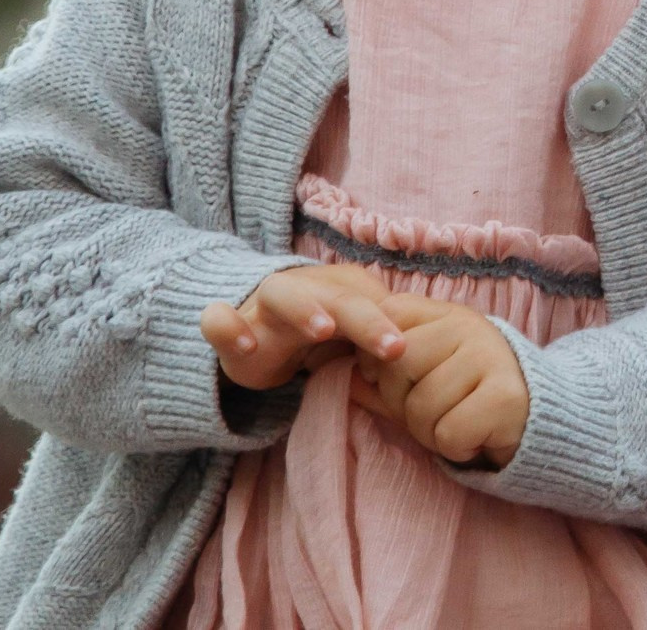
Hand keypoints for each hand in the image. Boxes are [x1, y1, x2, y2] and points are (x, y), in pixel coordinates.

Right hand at [201, 264, 406, 390]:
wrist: (253, 331)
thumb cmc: (317, 334)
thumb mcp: (350, 336)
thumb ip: (380, 339)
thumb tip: (427, 355)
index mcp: (342, 290)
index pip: (376, 302)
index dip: (397, 323)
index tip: (418, 350)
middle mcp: (307, 289)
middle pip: (340, 297)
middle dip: (367, 320)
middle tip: (393, 347)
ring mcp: (264, 305)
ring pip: (282, 293)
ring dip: (305, 308)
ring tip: (324, 330)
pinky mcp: (230, 325)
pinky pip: (219, 318)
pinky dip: (227, 326)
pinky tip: (245, 344)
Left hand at [351, 293, 529, 466]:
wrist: (539, 419)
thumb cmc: (469, 397)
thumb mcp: (425, 378)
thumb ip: (383, 375)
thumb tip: (338, 372)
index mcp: (447, 315)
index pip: (392, 314)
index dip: (378, 356)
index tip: (393, 380)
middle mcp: (469, 328)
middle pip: (398, 365)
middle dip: (402, 404)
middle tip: (431, 413)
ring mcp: (490, 358)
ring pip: (421, 405)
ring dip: (430, 432)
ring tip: (455, 426)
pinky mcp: (505, 397)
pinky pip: (449, 432)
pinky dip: (456, 447)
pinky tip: (475, 438)